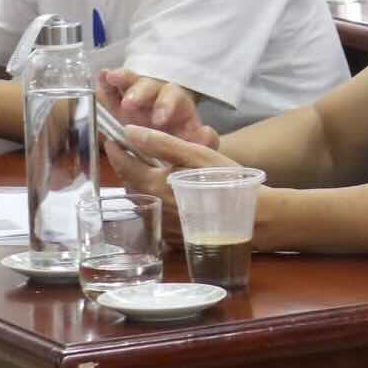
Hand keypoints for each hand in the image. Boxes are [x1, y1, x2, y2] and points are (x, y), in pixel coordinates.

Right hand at [98, 69, 218, 148]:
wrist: (165, 144)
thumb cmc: (180, 141)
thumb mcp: (194, 142)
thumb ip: (203, 141)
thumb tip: (206, 133)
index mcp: (177, 106)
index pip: (174, 99)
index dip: (166, 106)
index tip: (159, 119)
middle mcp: (156, 96)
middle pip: (150, 87)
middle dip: (140, 93)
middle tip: (129, 104)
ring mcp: (135, 96)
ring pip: (130, 83)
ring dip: (121, 81)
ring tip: (111, 78)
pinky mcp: (116, 102)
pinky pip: (110, 90)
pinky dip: (105, 84)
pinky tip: (100, 77)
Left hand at [103, 126, 240, 244]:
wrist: (256, 218)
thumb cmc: (228, 182)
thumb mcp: (198, 156)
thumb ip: (162, 143)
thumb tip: (129, 131)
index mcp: (154, 184)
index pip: (124, 165)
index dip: (115, 151)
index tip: (110, 140)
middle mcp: (152, 207)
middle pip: (129, 185)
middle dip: (127, 170)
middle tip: (131, 155)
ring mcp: (162, 225)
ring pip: (141, 203)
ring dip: (139, 188)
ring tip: (149, 176)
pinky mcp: (174, 237)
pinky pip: (155, 220)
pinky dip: (154, 207)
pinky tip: (168, 201)